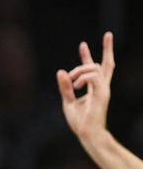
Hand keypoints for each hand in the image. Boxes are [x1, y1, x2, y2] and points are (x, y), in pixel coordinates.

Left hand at [57, 31, 114, 145]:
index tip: (83, 43)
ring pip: (96, 68)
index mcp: (94, 88)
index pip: (94, 68)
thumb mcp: (68, 101)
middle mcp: (102, 87)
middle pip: (106, 64)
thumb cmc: (80, 122)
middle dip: (107, 48)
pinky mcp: (101, 94)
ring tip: (72, 82)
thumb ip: (65, 87)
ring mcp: (103, 90)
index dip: (88, 55)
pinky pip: (94, 78)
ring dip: (80, 70)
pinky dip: (83, 78)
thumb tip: (60, 71)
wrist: (87, 134)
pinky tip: (76, 86)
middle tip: (105, 35)